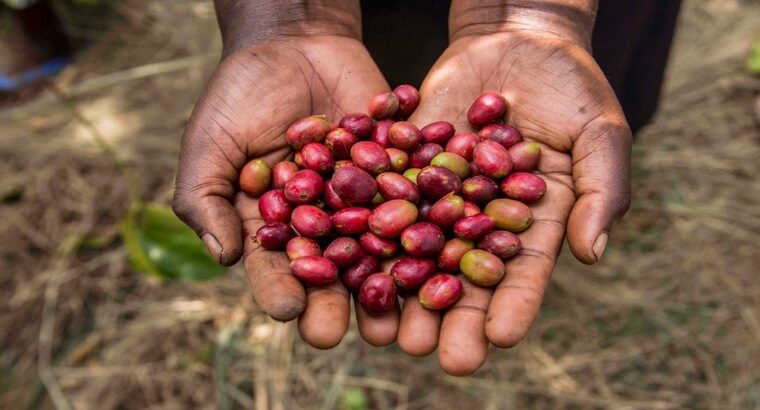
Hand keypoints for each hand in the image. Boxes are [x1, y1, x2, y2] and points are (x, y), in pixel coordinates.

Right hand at [172, 35, 399, 347]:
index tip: (287, 311)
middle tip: (342, 331)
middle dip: (335, 300)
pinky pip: (413, 192)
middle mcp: (324, 222)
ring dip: (389, 276)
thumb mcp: (211, 143)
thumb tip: (221, 257)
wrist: (293, 42)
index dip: (278, 289)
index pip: (274, 267)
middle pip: (330, 270)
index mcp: (276, 226)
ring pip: (378, 244)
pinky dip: (426, 213)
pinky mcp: (399, 169)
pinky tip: (440, 239)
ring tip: (397, 304)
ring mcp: (365, 198)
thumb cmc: (240, 94)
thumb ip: (207, 199)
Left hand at [401, 30, 631, 373]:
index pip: (524, 273)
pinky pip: (387, 201)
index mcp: (533, 221)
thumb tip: (593, 254)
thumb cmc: (572, 86)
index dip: (514, 305)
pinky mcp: (407, 168)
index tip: (501, 340)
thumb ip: (600, 191)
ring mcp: (442, 196)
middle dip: (452, 315)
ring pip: (419, 250)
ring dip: (403, 290)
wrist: (516, 39)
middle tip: (437, 354)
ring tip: (387, 328)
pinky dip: (369, 231)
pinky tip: (351, 261)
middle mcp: (482, 219)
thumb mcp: (600, 134)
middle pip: (466, 274)